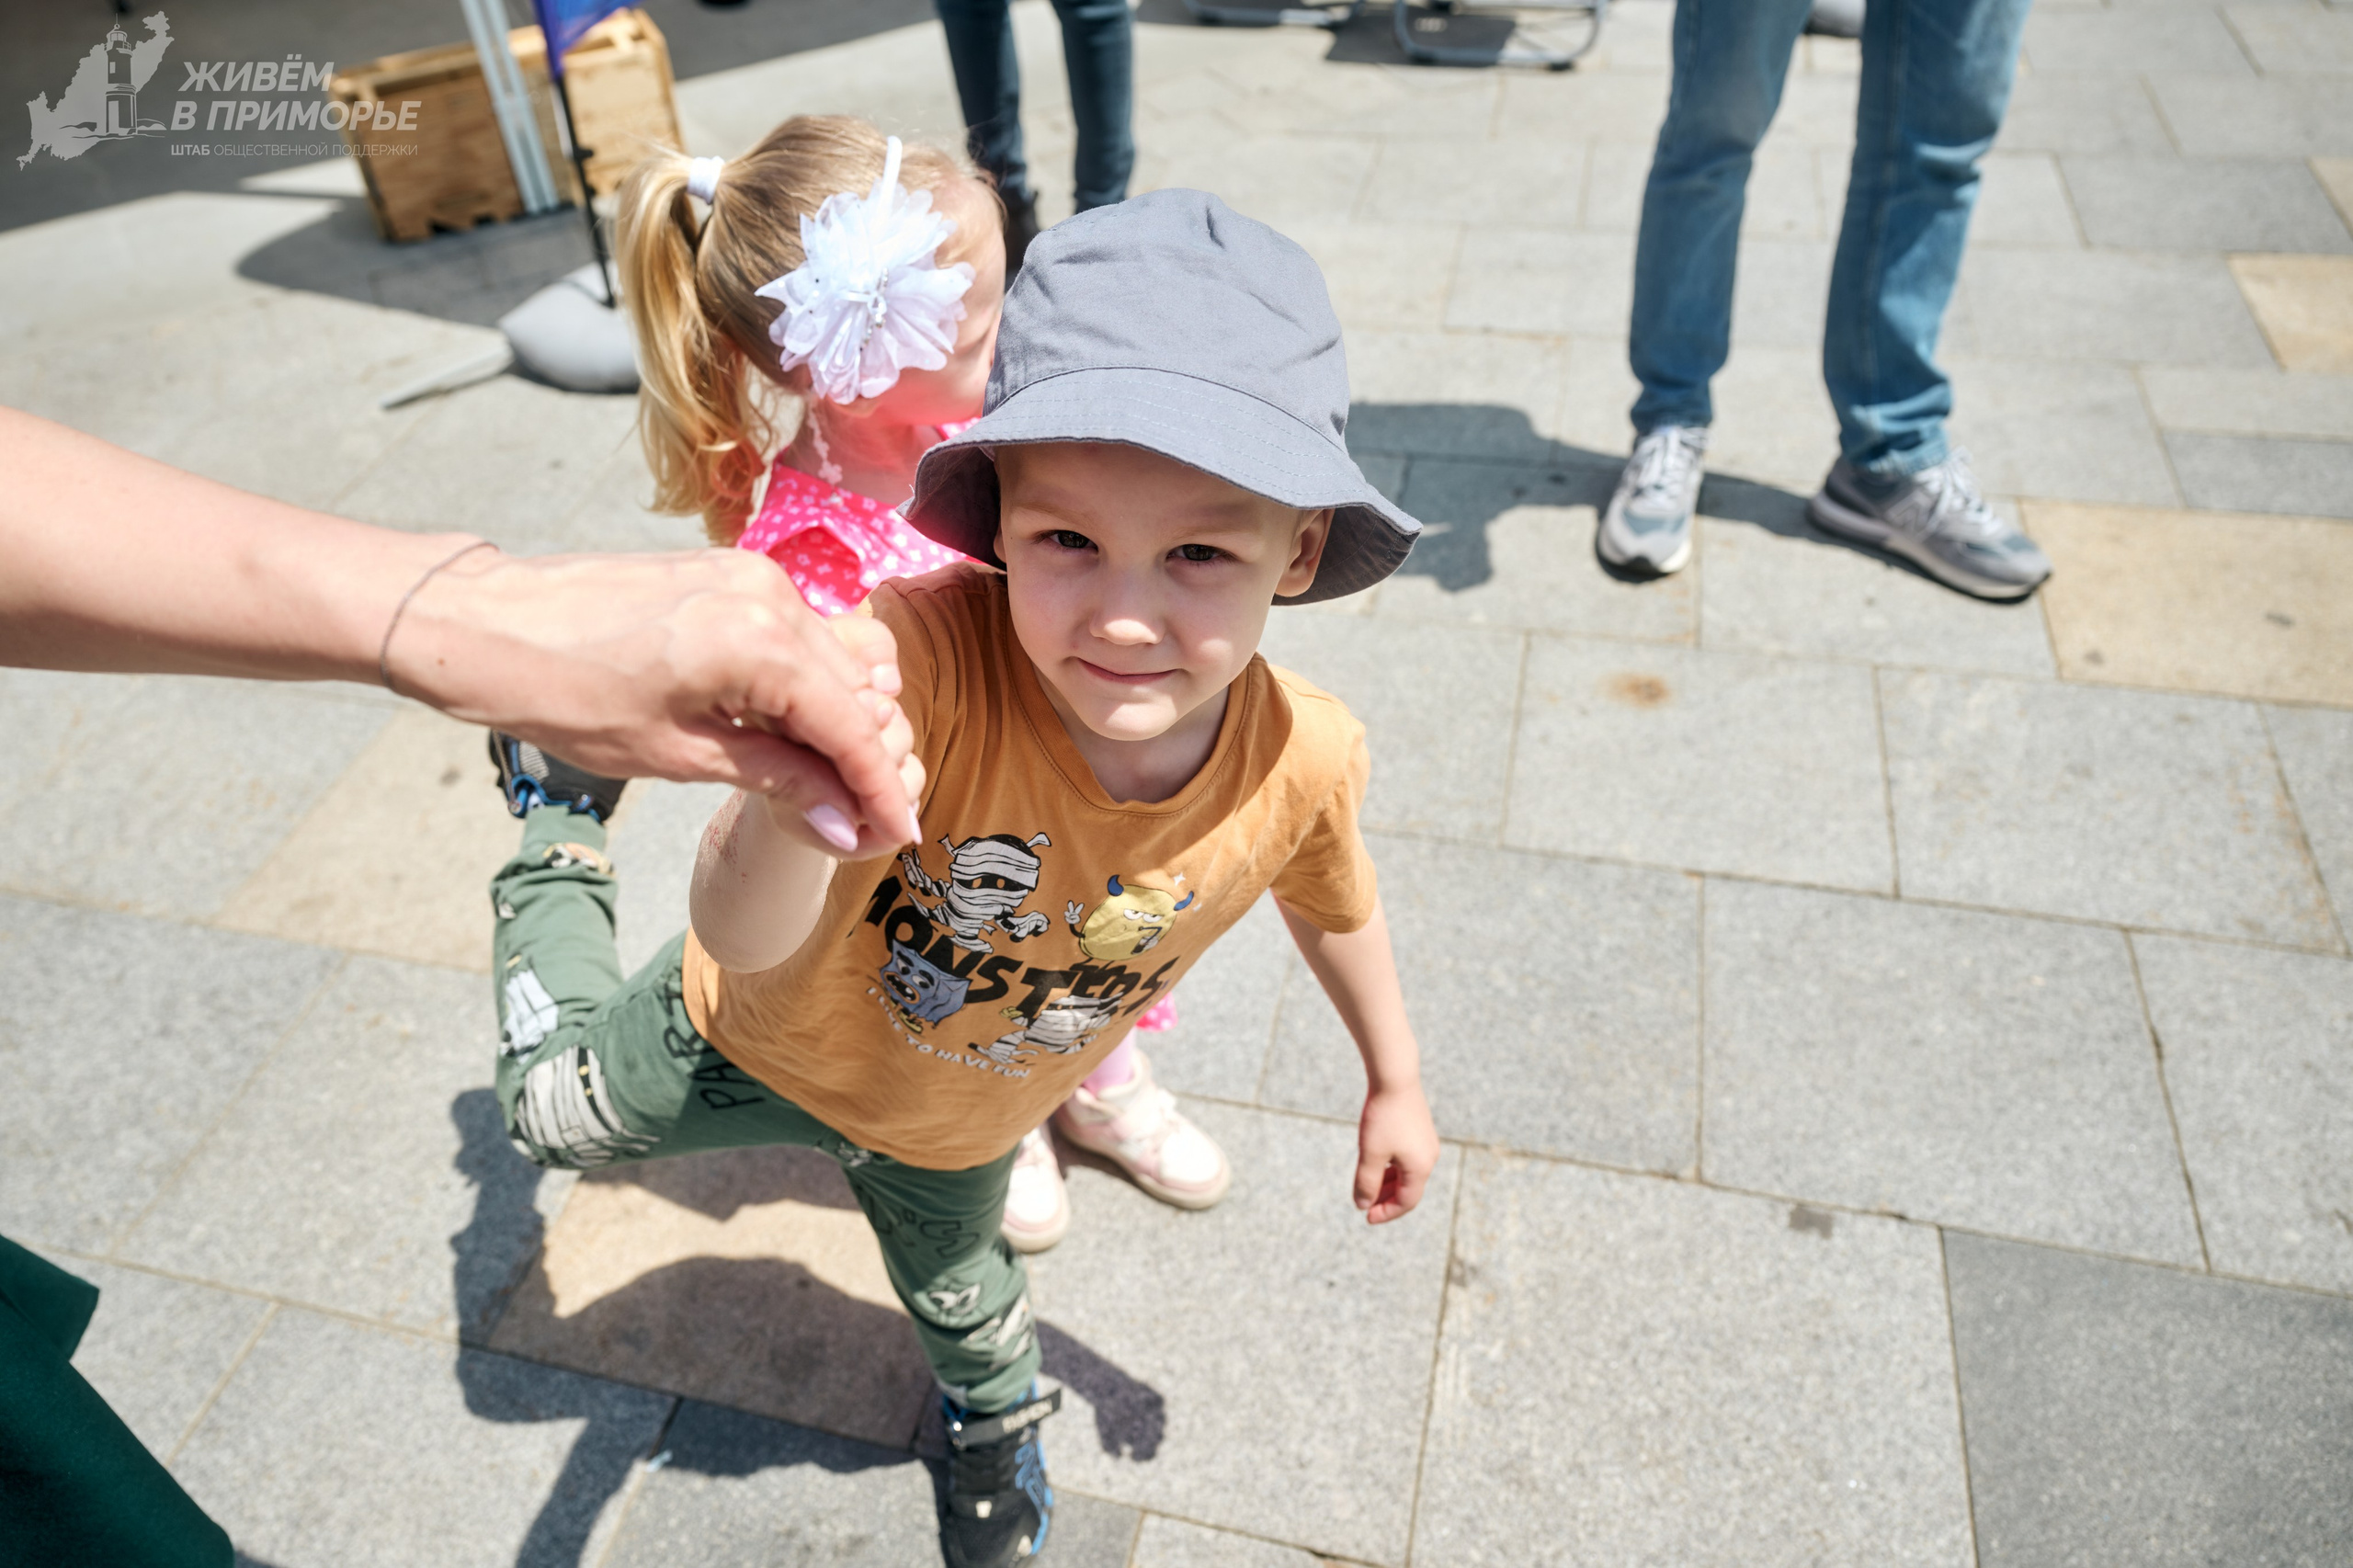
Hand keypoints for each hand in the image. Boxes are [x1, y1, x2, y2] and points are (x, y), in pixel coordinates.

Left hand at [397, 549, 921, 846]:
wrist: (486, 622)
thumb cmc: (564, 691)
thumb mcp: (677, 754)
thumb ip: (777, 779)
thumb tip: (844, 825)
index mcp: (760, 641)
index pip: (852, 726)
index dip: (880, 787)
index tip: (898, 833)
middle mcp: (771, 596)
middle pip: (856, 692)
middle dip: (866, 758)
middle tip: (862, 821)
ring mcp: (752, 577)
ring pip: (834, 660)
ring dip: (839, 721)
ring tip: (825, 784)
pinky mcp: (731, 574)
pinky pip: (798, 634)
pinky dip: (805, 685)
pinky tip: (787, 731)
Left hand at [1355, 1081, 1439, 1224]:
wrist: (1395, 1078)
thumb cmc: (1382, 1117)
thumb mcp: (1370, 1155)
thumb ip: (1366, 1183)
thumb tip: (1362, 1205)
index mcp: (1420, 1167)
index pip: (1406, 1202)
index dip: (1386, 1213)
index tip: (1366, 1216)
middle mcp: (1429, 1157)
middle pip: (1409, 1189)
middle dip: (1386, 1200)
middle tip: (1365, 1204)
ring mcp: (1427, 1143)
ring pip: (1408, 1173)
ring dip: (1389, 1184)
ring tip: (1368, 1187)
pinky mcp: (1421, 1130)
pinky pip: (1408, 1158)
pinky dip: (1393, 1168)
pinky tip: (1377, 1163)